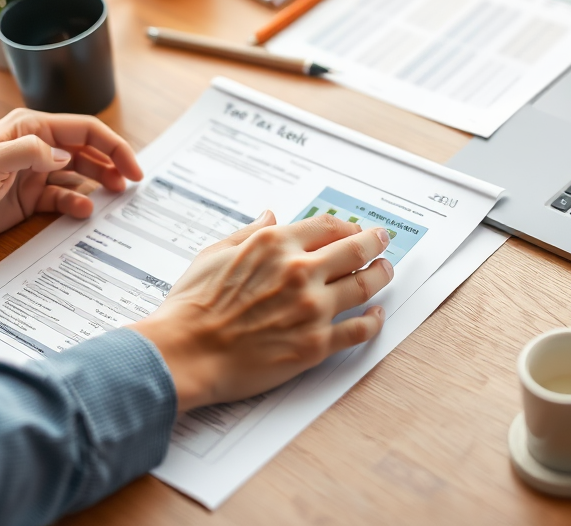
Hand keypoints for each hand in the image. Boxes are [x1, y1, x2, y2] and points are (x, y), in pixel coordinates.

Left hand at [0, 109, 142, 249]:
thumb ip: (30, 153)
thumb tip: (65, 156)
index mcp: (30, 128)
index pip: (84, 130)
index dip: (113, 146)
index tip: (133, 168)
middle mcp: (36, 147)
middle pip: (87, 151)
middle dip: (112, 164)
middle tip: (131, 185)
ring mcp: (33, 174)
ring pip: (79, 174)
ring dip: (99, 183)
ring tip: (116, 197)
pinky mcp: (28, 198)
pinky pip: (62, 198)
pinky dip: (76, 204)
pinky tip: (83, 211)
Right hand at [129, 212, 392, 412]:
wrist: (186, 353)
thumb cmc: (192, 305)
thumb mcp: (214, 254)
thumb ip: (248, 233)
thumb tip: (270, 216)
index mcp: (274, 244)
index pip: (327, 226)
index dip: (347, 226)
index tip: (354, 229)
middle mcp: (299, 271)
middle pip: (356, 250)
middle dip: (375, 243)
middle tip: (383, 242)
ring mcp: (312, 309)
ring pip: (365, 287)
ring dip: (380, 276)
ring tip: (384, 273)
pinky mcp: (316, 345)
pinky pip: (359, 330)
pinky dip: (374, 322)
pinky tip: (376, 316)